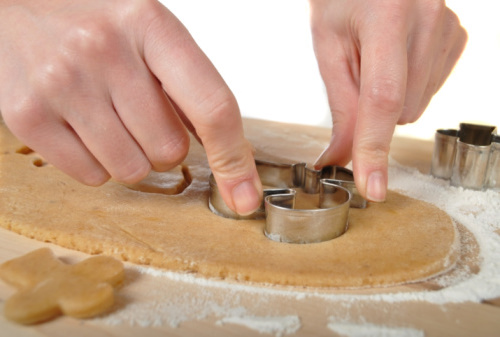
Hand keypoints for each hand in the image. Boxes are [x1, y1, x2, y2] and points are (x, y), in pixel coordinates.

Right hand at [0, 0, 261, 214]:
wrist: (15, 4)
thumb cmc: (93, 18)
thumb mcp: (150, 31)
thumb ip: (187, 85)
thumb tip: (227, 151)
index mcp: (151, 25)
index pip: (212, 106)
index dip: (235, 160)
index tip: (245, 196)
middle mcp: (104, 50)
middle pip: (170, 150)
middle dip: (164, 144)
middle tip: (141, 114)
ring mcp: (62, 83)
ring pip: (131, 170)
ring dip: (131, 156)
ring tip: (110, 117)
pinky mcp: (27, 115)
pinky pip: (90, 177)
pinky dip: (97, 163)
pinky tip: (85, 127)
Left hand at [310, 0, 466, 200]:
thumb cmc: (342, 0)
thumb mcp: (329, 45)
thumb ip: (340, 106)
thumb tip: (340, 160)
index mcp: (388, 16)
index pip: (383, 98)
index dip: (375, 147)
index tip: (372, 187)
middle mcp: (429, 20)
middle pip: (401, 111)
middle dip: (372, 111)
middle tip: (357, 72)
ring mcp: (449, 29)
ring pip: (416, 107)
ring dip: (391, 99)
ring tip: (377, 57)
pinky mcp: (458, 38)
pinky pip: (429, 91)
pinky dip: (408, 86)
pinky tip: (397, 57)